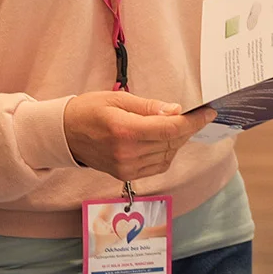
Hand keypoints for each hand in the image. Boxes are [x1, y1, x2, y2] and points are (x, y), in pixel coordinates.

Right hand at [62, 92, 213, 182]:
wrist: (64, 134)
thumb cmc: (88, 110)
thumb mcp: (117, 99)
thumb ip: (148, 107)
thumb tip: (176, 111)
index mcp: (125, 130)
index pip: (171, 129)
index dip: (194, 121)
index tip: (208, 112)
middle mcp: (128, 152)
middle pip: (172, 142)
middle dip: (187, 128)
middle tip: (195, 115)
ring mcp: (127, 167)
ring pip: (168, 155)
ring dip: (177, 141)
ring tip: (176, 126)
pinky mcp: (126, 174)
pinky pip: (158, 166)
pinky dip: (167, 153)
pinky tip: (163, 141)